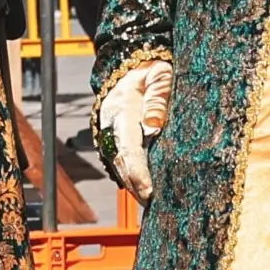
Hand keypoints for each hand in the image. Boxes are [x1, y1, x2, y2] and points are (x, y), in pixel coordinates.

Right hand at [94, 51, 174, 197]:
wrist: (132, 65)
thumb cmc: (152, 70)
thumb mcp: (160, 74)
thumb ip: (159, 96)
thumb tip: (154, 125)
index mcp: (122, 109)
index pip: (128, 147)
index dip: (137, 171)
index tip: (148, 191)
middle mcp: (111, 124)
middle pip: (121, 161)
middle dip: (135, 184)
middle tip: (152, 204)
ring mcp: (109, 130)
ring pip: (118, 163)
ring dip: (132, 183)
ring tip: (149, 202)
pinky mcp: (113, 136)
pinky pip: (120, 159)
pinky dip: (130, 175)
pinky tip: (143, 188)